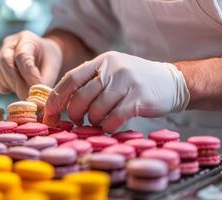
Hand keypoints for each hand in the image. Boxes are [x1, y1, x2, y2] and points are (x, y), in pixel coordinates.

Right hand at [0, 31, 61, 99]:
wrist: (40, 55)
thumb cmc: (47, 59)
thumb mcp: (52, 67)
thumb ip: (45, 81)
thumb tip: (38, 99)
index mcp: (27, 39)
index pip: (22, 56)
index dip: (28, 74)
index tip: (36, 88)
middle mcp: (9, 44)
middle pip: (6, 62)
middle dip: (18, 83)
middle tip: (28, 98)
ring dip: (12, 86)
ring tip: (27, 93)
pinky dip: (5, 87)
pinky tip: (16, 88)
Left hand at [43, 51, 189, 132]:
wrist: (172, 82)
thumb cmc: (134, 82)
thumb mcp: (111, 73)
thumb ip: (89, 82)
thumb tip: (61, 103)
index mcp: (102, 61)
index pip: (70, 78)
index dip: (56, 98)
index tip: (49, 114)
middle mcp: (112, 69)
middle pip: (80, 97)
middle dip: (75, 114)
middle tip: (78, 121)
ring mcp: (126, 83)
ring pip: (96, 110)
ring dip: (94, 121)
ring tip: (100, 121)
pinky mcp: (138, 99)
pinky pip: (113, 119)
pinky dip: (108, 127)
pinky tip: (111, 125)